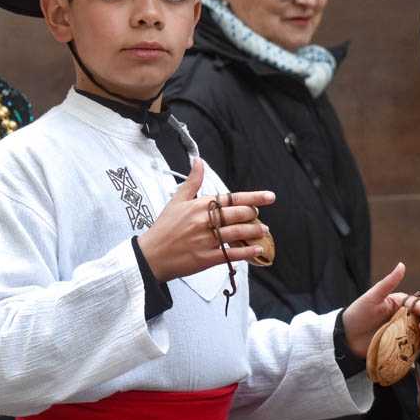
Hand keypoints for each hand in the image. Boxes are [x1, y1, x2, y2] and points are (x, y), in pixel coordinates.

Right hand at [137, 159, 274, 281]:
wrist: (150, 255)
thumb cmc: (164, 228)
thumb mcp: (176, 201)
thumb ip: (192, 181)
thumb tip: (199, 161)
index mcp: (198, 205)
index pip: (231, 198)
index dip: (253, 197)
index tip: (269, 197)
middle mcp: (203, 221)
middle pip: (237, 215)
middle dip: (253, 215)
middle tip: (260, 216)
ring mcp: (205, 240)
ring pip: (237, 233)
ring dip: (254, 232)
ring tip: (264, 231)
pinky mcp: (205, 258)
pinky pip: (231, 254)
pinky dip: (246, 252)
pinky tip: (257, 249)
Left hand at [341, 262, 419, 357]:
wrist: (345, 336)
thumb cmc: (357, 313)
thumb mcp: (372, 297)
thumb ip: (388, 282)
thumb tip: (402, 265)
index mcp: (399, 304)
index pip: (418, 306)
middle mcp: (403, 317)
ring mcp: (403, 332)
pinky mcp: (401, 346)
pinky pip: (418, 347)